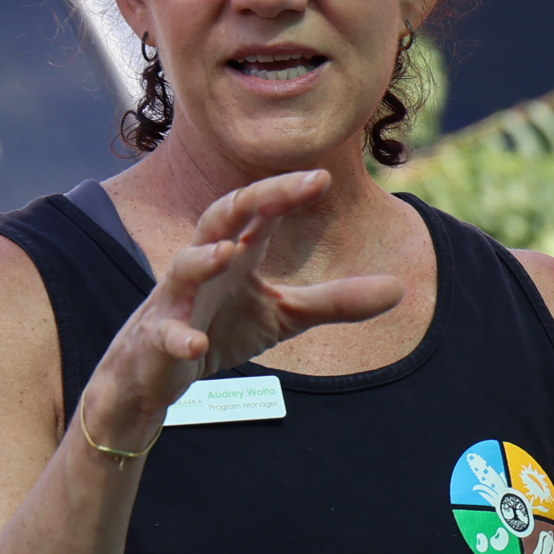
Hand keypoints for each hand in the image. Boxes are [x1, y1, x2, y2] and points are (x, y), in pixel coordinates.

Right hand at [84, 171, 401, 450]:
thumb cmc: (219, 329)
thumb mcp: (284, 316)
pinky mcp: (156, 343)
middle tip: (293, 187)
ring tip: (228, 252)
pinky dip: (178, 338)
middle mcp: (202, 267)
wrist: (153, 376)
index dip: (285, 192)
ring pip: (182, 269)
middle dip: (252, 200)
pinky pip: (164, 336)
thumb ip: (336, 300)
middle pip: (220, 220)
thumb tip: (400, 288)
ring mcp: (174, 303)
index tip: (322, 178)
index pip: (259, 211)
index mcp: (235, 254)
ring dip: (202, 260)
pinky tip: (195, 344)